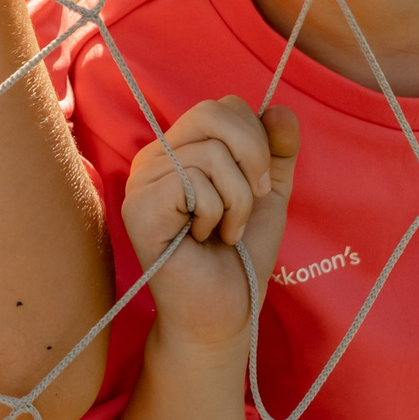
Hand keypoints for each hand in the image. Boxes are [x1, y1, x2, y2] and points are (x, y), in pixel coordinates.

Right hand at [118, 97, 297, 353]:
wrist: (224, 312)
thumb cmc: (240, 254)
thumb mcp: (268, 192)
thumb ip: (277, 149)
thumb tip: (279, 109)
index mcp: (181, 149)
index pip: (224, 106)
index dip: (257, 138)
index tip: (260, 186)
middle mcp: (154, 157)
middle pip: (213, 113)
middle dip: (253, 157)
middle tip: (254, 200)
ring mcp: (141, 181)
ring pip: (210, 152)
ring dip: (238, 199)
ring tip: (226, 230)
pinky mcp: (139, 207)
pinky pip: (195, 181)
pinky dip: (217, 213)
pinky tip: (206, 238)